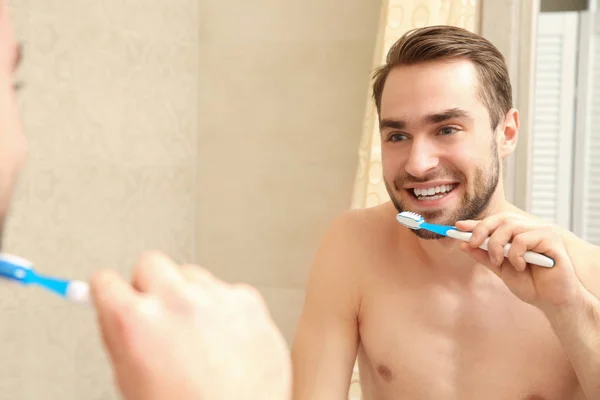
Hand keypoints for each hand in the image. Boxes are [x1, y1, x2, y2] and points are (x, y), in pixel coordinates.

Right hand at [89, 252, 290, 399]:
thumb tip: (110, 307)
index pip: (105, 280)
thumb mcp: (131, 381)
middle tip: (158, 313)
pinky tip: (225, 339)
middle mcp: (176, 301)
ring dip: (189, 296)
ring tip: (197, 335)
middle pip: (151, 262)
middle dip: (149, 284)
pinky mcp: (247, 300)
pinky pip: (226, 291)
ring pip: (191, 275)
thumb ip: (119, 336)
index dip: (109, 292)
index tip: (115, 296)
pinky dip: (223, 309)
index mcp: (137, 322)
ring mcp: (215, 297)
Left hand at [456, 213, 583, 311]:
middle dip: (482, 230)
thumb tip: (464, 245)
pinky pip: (524, 239)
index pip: (494, 222)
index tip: (457, 226)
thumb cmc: (531, 285)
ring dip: (497, 245)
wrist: (552, 302)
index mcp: (518, 234)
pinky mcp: (552, 240)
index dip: (476, 223)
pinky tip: (521, 266)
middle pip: (501, 219)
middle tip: (472, 243)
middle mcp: (530, 229)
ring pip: (510, 226)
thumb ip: (485, 256)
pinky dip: (516, 254)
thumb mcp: (501, 270)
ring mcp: (541, 232)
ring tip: (499, 262)